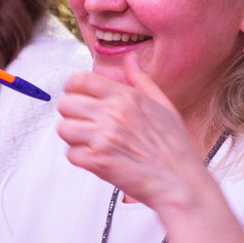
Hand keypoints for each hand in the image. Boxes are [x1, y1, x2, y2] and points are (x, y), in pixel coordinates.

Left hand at [55, 57, 211, 210]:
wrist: (180, 182)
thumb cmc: (174, 148)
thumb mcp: (163, 105)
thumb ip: (142, 80)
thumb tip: (130, 61)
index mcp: (126, 97)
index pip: (80, 80)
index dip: (72, 88)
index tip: (75, 96)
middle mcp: (112, 113)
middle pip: (66, 103)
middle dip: (72, 115)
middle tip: (85, 124)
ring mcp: (103, 137)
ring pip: (64, 129)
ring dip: (74, 137)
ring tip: (91, 143)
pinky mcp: (97, 161)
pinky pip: (70, 154)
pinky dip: (81, 159)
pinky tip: (98, 159)